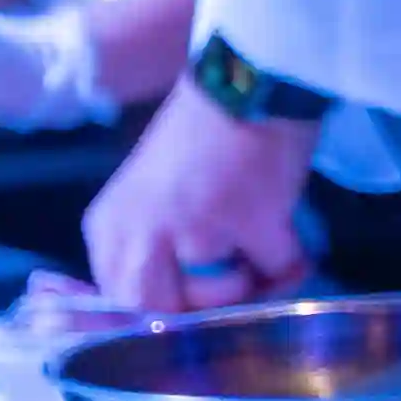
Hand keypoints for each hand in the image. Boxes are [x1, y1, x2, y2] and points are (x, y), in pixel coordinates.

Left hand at [84, 79, 323, 307]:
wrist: (243, 83)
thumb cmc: (199, 137)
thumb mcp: (149, 199)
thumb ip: (148, 249)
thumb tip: (174, 304)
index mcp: (109, 227)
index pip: (115, 303)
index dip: (156, 317)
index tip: (190, 310)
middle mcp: (140, 232)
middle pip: (161, 312)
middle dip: (204, 308)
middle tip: (232, 287)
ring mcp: (194, 226)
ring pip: (222, 297)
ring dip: (251, 280)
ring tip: (263, 248)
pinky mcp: (248, 219)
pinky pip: (276, 271)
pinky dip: (291, 263)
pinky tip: (291, 245)